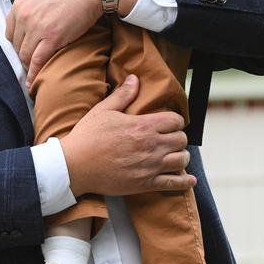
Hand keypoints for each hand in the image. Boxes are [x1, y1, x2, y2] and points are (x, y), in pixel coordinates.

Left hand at [6, 0, 100, 85]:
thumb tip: (27, 7)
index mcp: (20, 4)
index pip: (10, 31)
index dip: (18, 41)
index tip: (25, 46)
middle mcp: (24, 16)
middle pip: (17, 44)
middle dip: (23, 53)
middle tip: (32, 59)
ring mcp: (37, 28)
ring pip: (25, 55)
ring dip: (29, 65)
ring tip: (34, 71)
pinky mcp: (52, 39)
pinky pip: (37, 61)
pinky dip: (34, 74)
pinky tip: (33, 82)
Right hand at [60, 75, 194, 197]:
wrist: (75, 166)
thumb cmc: (88, 136)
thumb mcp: (103, 110)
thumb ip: (123, 95)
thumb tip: (135, 79)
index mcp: (143, 126)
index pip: (175, 120)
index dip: (175, 120)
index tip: (169, 123)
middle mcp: (151, 145)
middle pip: (181, 140)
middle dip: (178, 137)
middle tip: (171, 139)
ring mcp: (150, 166)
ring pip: (182, 160)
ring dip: (181, 157)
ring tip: (175, 155)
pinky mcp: (146, 184)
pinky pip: (174, 184)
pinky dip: (184, 182)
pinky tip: (188, 180)